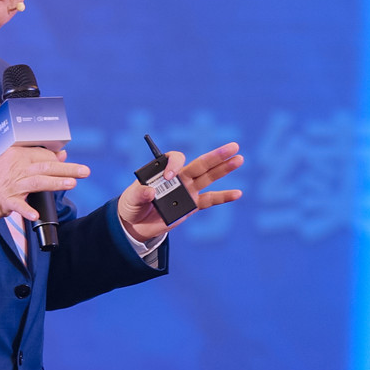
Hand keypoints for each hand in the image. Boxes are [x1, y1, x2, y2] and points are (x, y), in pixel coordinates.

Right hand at [0, 147, 89, 221]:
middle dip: (67, 169)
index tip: (74, 167)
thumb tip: (61, 154)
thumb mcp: (16, 162)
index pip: (44, 155)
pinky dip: (26, 211)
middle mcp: (17, 168)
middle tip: (85, 171)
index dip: (60, 161)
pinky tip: (35, 215)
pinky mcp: (7, 201)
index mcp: (19, 155)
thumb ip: (39, 158)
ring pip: (37, 182)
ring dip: (55, 183)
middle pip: (46, 166)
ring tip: (72, 183)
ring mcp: (12, 185)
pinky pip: (18, 205)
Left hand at [117, 142, 242, 241]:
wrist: (136, 223)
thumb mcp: (130, 200)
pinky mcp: (191, 206)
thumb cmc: (131, 205)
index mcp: (163, 171)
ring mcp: (187, 191)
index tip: (168, 178)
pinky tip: (238, 193)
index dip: (174, 166)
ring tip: (239, 159)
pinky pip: (210, 200)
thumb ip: (139, 194)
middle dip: (216, 155)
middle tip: (233, 146)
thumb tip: (150, 192)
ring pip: (208, 178)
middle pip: (200, 164)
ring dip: (224, 169)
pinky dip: (223, 197)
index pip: (175, 159)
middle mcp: (179, 178)